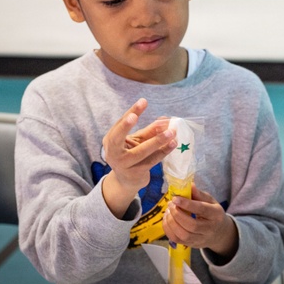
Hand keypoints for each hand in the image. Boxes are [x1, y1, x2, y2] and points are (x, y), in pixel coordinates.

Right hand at [100, 99, 176, 216]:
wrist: (126, 181)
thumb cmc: (131, 155)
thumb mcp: (137, 141)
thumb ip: (149, 131)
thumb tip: (165, 119)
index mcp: (110, 141)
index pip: (120, 124)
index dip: (131, 112)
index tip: (143, 102)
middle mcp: (112, 153)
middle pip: (118, 138)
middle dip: (126, 126)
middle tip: (135, 116)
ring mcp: (123, 165)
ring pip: (140, 151)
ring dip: (157, 141)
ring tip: (172, 131)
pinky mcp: (135, 173)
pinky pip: (151, 161)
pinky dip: (163, 151)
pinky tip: (173, 144)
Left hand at [163, 186, 238, 260]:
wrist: (219, 233)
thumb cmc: (213, 214)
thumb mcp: (210, 201)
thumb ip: (199, 194)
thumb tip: (189, 185)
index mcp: (216, 215)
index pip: (201, 210)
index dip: (187, 204)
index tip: (175, 198)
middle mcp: (209, 229)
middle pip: (192, 225)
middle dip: (177, 214)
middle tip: (171, 204)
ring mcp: (200, 239)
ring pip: (183, 235)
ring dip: (171, 222)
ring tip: (168, 211)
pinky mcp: (191, 245)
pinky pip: (177, 240)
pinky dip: (168, 230)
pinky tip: (167, 220)